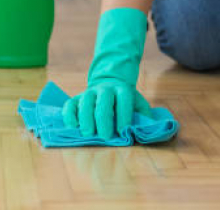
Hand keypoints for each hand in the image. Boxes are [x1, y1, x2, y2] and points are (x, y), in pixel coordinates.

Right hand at [60, 8, 149, 138]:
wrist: (108, 83)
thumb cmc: (124, 101)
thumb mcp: (138, 104)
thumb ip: (144, 115)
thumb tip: (150, 129)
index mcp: (122, 90)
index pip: (124, 100)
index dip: (124, 115)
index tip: (123, 131)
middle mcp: (105, 89)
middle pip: (103, 101)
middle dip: (104, 119)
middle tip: (105, 136)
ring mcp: (89, 92)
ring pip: (85, 101)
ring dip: (86, 118)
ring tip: (88, 133)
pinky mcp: (76, 98)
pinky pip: (70, 104)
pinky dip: (69, 115)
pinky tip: (73, 126)